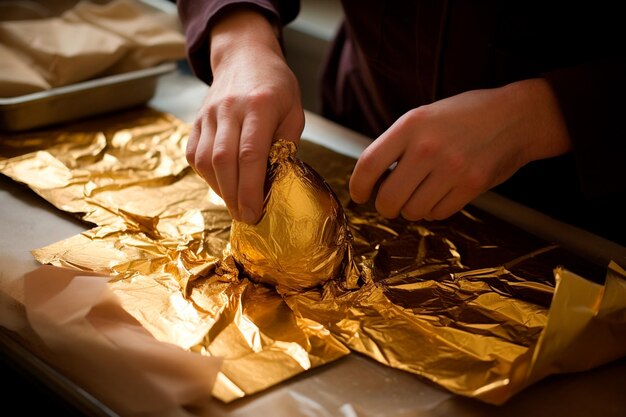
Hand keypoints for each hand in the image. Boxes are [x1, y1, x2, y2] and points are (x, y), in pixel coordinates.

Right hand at [186, 9, 304, 223]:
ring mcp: (209, 114)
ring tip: (235, 204)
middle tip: (245, 217)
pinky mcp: (197, 120)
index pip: (251, 154)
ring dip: (219, 189)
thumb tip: (275, 181)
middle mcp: (230, 109)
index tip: (255, 213)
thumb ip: (286, 145)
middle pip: (224, 161)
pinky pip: (194, 154)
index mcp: (260, 105)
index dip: (251, 188)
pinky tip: (221, 185)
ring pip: (205, 160)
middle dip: (234, 196)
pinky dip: (206, 176)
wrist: (244, 56)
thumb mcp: (294, 111)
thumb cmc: (276, 86)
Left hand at [349, 78, 570, 220]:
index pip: (368, 164)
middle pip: (388, 198)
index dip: (358, 186)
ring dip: (411, 209)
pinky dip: (434, 211)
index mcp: (411, 125)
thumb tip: (372, 180)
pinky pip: (438, 214)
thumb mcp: (425, 116)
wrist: (516, 116)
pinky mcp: (472, 185)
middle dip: (385, 206)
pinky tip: (439, 196)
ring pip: (412, 211)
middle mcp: (427, 147)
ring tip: (420, 195)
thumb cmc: (465, 116)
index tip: (359, 195)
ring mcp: (451, 168)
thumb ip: (398, 144)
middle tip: (389, 202)